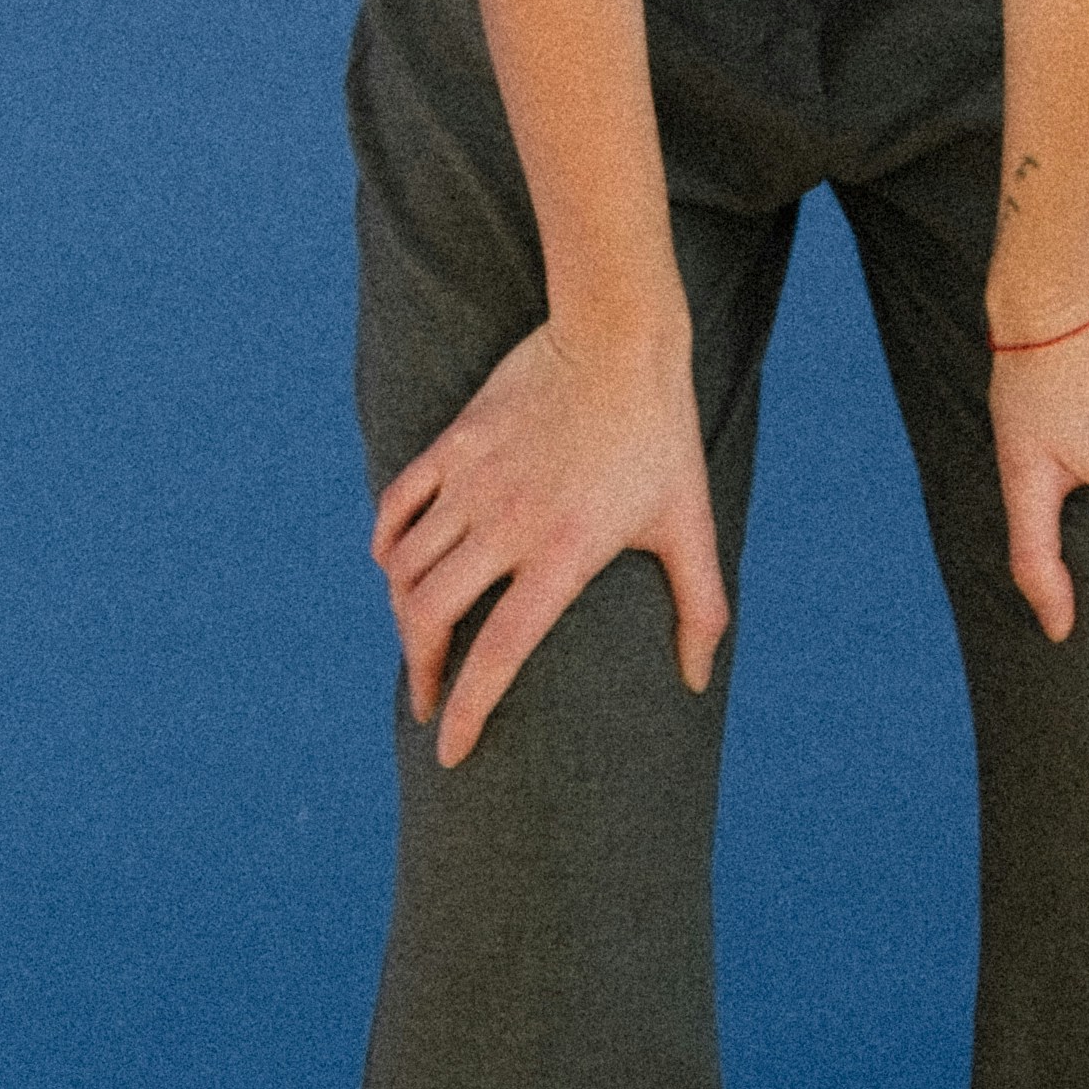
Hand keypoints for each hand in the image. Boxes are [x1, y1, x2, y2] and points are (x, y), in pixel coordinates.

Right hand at [372, 313, 728, 766]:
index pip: (495, 656)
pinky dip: (388, 543)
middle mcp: (506, 525)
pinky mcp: (455, 442)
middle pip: (430, 618)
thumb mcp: (691, 524)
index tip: (450, 754)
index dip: (466, 713)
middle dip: (422, 671)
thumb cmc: (661, 435)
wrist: (619, 335)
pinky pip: (398, 504)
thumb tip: (697, 682)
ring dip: (404, 612)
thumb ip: (700, 608)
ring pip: (407, 567)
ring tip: (420, 637)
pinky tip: (395, 565)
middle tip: (428, 698)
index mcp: (560, 555)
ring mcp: (474, 481)